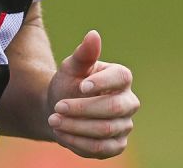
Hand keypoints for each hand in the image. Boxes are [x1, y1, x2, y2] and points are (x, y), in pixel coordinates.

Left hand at [46, 30, 138, 158]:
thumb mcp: (71, 67)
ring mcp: (125, 125)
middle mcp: (129, 102)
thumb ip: (83, 54)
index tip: (80, 86)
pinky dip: (78, 142)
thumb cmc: (69, 84)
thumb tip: (93, 34)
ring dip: (76, 127)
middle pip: (113, 108)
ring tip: (54, 121)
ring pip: (105, 131)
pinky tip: (61, 134)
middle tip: (58, 107)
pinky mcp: (116, 145)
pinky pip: (101, 149)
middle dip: (82, 109)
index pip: (121, 78)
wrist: (60, 111)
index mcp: (121, 78)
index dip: (102, 83)